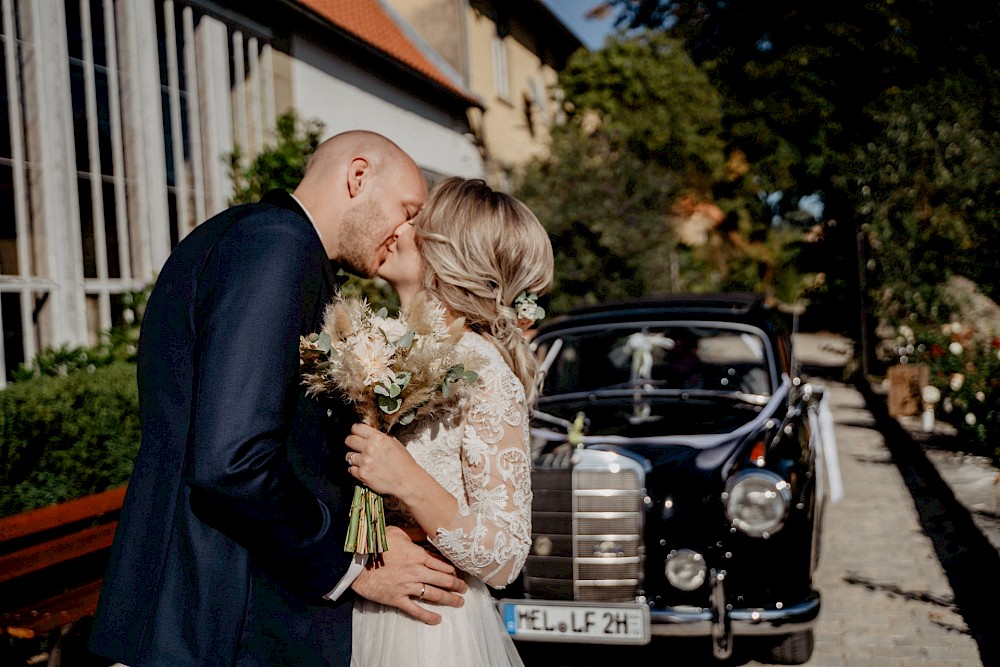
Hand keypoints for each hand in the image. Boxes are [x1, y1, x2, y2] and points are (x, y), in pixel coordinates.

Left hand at [345, 423, 422, 496]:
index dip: (355, 431)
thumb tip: (369, 435)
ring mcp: (364, 462)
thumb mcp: (394, 443)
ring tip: (363, 461)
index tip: (356, 433)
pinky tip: (364, 470)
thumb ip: (380, 438)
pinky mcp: (362, 474)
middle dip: (351, 443)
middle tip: (356, 447)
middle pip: (348, 440)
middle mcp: (369, 448)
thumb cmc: (404, 463)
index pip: (356, 428)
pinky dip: (356, 470)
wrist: (407, 481)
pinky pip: (351, 469)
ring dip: (354, 458)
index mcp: (378, 438)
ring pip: (348, 456)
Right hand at [350, 526, 466, 624]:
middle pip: (443, 580)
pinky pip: (416, 609)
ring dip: (449, 599)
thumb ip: (415, 534)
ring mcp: (408, 587)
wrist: (357, 561)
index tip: (459, 573)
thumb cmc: (376, 544)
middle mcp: (417, 572)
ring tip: (459, 602)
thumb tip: (428, 531)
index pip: (442, 564)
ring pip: (434, 595)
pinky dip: (427, 616)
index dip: (453, 570)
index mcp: (418, 555)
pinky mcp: (397, 599)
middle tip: (464, 588)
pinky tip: (437, 620)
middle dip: (457, 585)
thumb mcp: (398, 532)